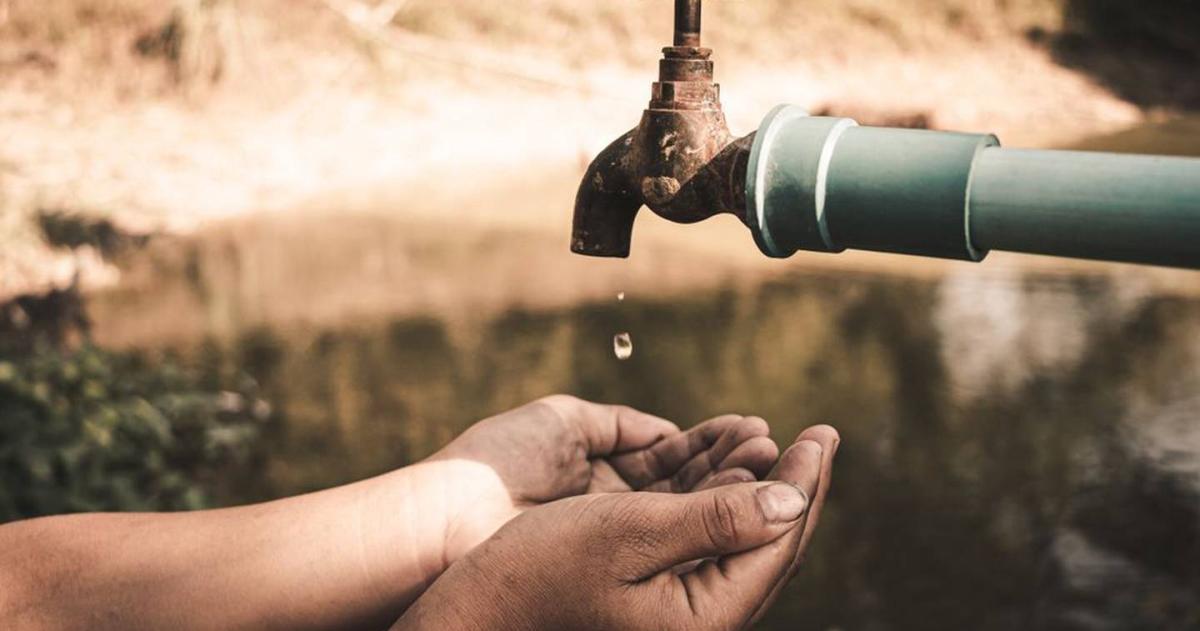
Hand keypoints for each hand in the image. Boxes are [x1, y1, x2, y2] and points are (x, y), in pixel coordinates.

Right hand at [395, 425, 838, 630]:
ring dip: (762, 490)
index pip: (779, 541)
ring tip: (776, 443)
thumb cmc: (541, 568)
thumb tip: (793, 500)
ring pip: (743, 544)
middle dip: (796, 485)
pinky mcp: (659, 597)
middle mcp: (702, 621)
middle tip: (821, 435)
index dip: (805, 482)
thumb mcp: (631, 532)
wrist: (479, 606)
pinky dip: (728, 505)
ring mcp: (681, 611)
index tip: (823, 432)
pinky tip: (731, 477)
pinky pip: (712, 546)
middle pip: (771, 547)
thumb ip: (716, 518)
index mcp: (705, 617)